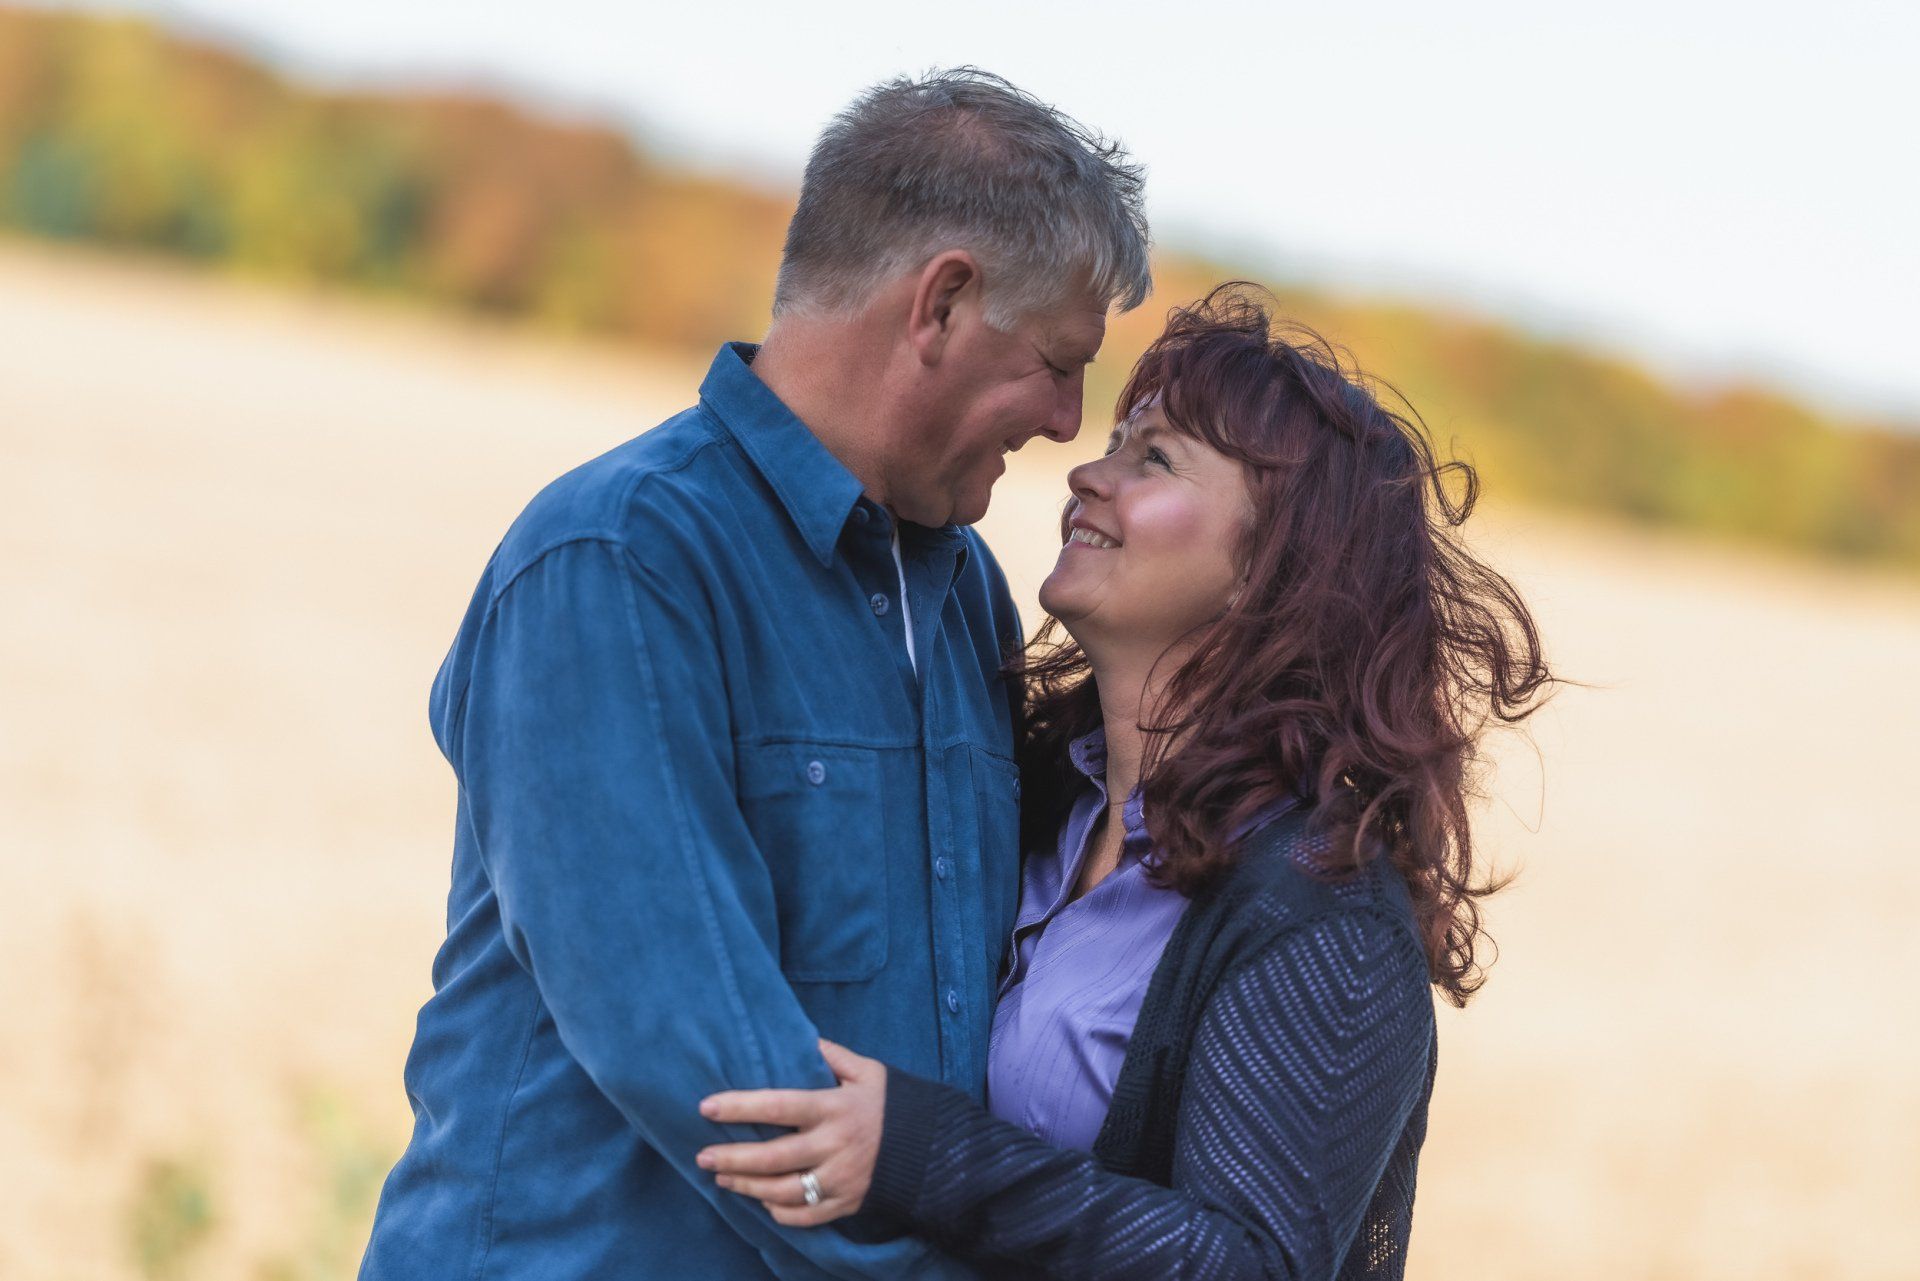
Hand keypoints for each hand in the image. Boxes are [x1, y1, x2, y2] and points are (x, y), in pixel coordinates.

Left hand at [696, 1038, 885, 1226]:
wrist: (932, 1146)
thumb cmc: (891, 1102)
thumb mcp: (867, 1070)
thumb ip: (831, 1055)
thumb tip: (797, 1036)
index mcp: (835, 1108)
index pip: (780, 1106)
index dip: (741, 1107)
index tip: (707, 1108)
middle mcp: (835, 1146)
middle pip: (774, 1157)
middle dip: (733, 1159)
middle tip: (703, 1157)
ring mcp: (841, 1179)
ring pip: (783, 1191)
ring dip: (747, 1187)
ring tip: (722, 1178)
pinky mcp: (847, 1203)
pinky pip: (806, 1216)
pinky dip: (780, 1212)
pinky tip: (761, 1202)